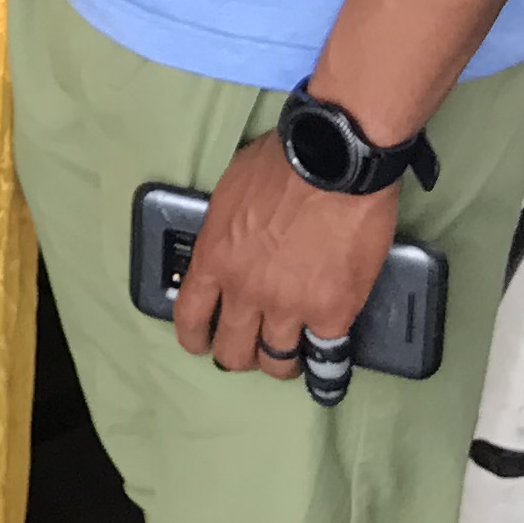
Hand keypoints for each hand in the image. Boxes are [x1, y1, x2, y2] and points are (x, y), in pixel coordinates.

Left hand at [172, 134, 397, 379]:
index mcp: (214, 259)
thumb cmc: (283, 161)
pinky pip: (325, 355)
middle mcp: (245, 291)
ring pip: (276, 361)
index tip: (200, 343)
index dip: (194, 338)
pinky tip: (326, 363)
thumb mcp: (229, 192)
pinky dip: (325, 362)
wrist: (334, 159)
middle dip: (237, 355)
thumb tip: (231, 244)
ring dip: (280, 361)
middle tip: (249, 349)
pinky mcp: (333, 312)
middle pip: (231, 351)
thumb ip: (225, 231)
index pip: (189, 316)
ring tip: (289, 355)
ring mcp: (289, 306)